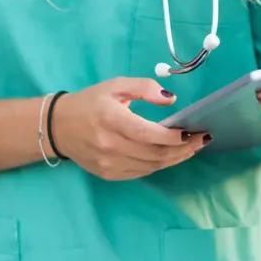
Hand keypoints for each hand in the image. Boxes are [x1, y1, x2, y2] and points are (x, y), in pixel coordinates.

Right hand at [49, 77, 209, 180]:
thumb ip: (144, 88)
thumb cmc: (91, 102)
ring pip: (151, 166)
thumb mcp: (115, 85)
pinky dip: (159, 165)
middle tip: (201, 139)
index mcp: (111, 119)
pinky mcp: (109, 174)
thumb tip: (171, 99)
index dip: (172, 137)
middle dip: (182, 148)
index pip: (147, 134)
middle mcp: (109, 145)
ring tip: (191, 148)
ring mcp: (108, 163)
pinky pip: (141, 173)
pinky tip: (171, 155)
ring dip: (175, 159)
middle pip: (154, 153)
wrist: (59, 127)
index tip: (191, 131)